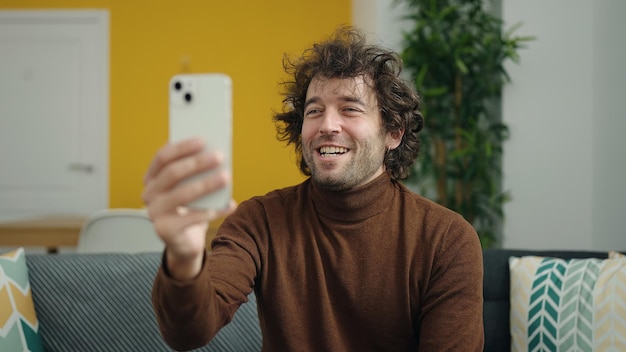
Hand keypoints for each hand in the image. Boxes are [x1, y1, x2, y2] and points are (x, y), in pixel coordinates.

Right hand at [142, 137, 235, 279]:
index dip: (182, 147)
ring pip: (182, 194)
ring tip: (226, 177)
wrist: (184, 242)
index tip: (203, 140)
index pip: (162, 157)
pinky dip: (214, 210)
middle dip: (197, 163)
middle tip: (220, 156)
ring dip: (206, 184)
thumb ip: (195, 172)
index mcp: (152, 178)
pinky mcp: (165, 231)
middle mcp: (148, 194)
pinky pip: (192, 218)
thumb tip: (215, 153)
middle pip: (172, 174)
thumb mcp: (189, 187)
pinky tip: (230, 204)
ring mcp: (154, 213)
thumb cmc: (188, 208)